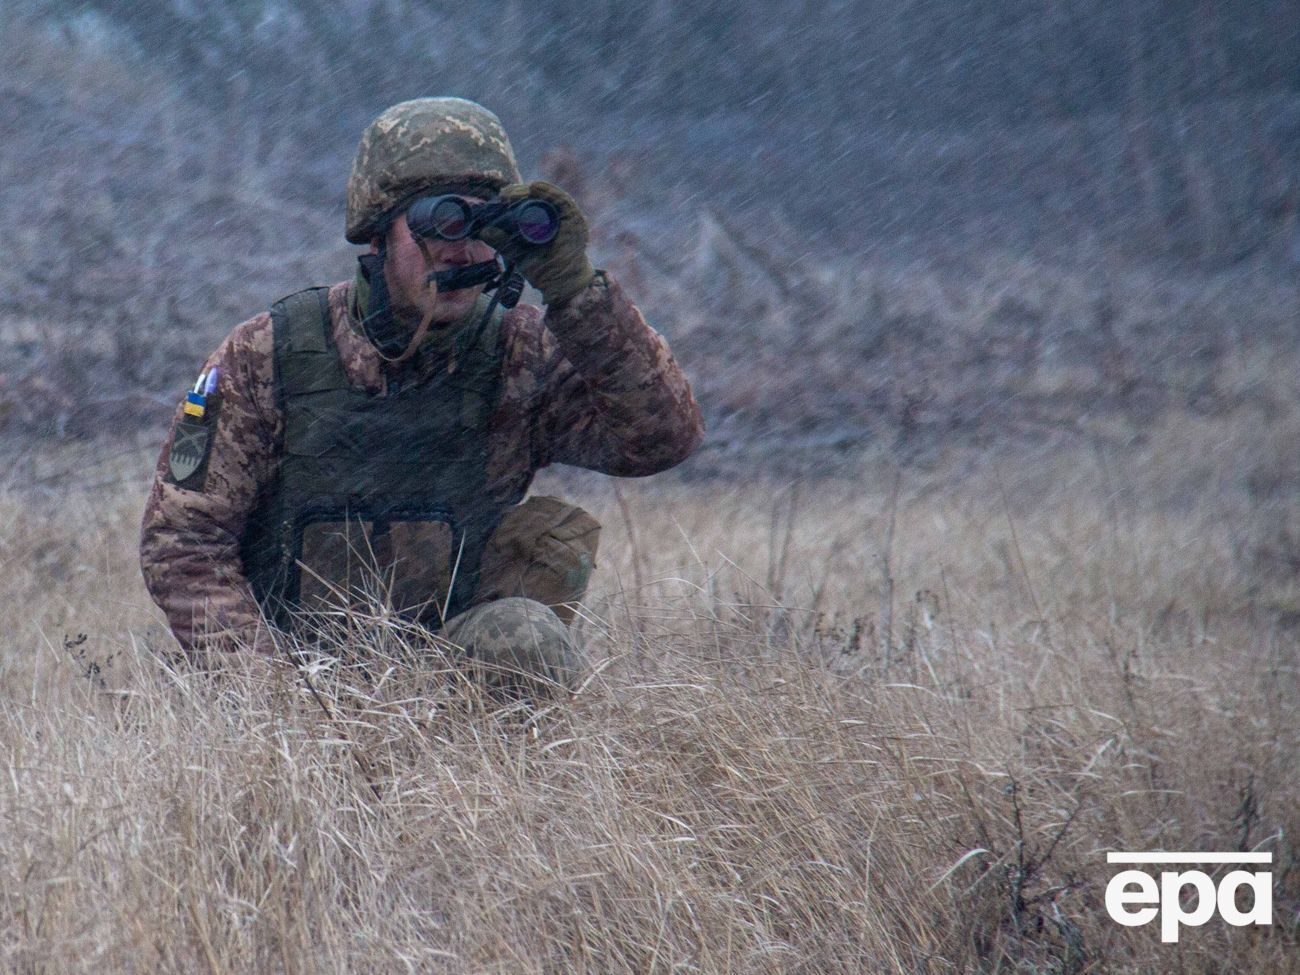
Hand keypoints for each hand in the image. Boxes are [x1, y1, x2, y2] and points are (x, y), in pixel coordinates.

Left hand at [477, 181, 595, 305]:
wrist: (561, 287)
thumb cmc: (545, 271)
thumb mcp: (519, 254)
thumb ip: (503, 242)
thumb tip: (483, 231)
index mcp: (545, 222)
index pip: (530, 202)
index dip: (516, 196)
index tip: (501, 197)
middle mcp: (558, 217)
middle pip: (538, 197)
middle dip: (520, 192)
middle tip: (504, 195)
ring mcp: (567, 218)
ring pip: (548, 196)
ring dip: (530, 191)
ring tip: (513, 193)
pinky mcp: (574, 221)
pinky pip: (562, 201)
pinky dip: (549, 193)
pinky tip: (535, 187)